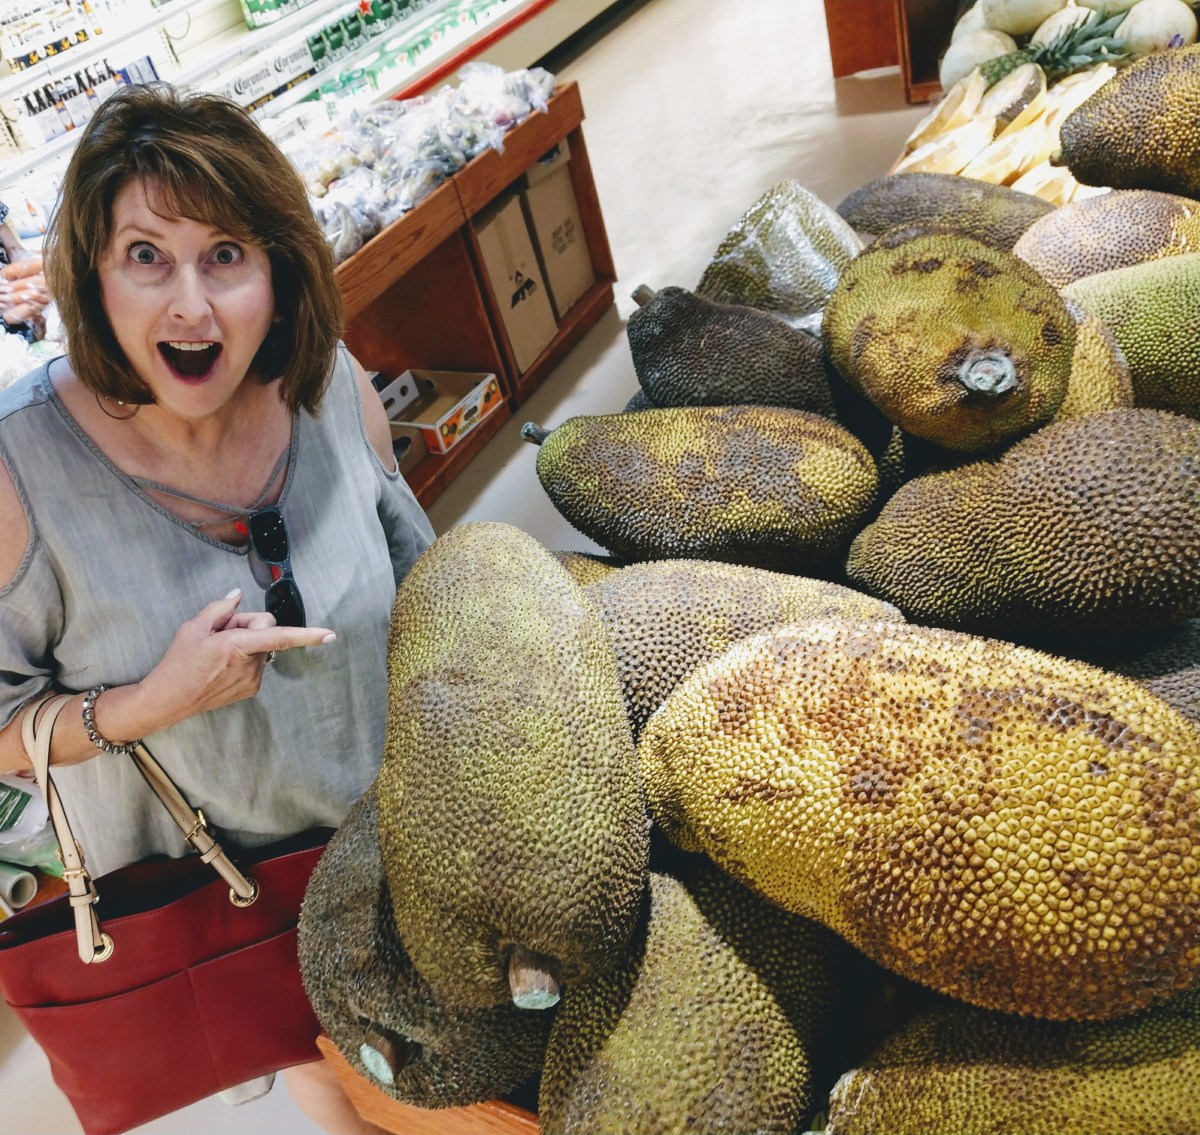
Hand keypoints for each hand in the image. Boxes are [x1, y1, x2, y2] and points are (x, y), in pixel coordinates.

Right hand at [130, 590, 335, 732]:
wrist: (169, 699)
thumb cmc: (178, 662)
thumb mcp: (193, 627)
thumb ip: (220, 608)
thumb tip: (238, 595)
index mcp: (237, 645)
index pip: (280, 636)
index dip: (308, 635)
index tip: (330, 635)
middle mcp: (250, 664)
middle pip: (266, 629)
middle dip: (249, 624)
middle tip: (221, 631)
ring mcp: (252, 679)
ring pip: (262, 647)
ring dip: (246, 643)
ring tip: (218, 652)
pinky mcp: (251, 689)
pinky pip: (257, 662)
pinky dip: (245, 658)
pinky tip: (222, 665)